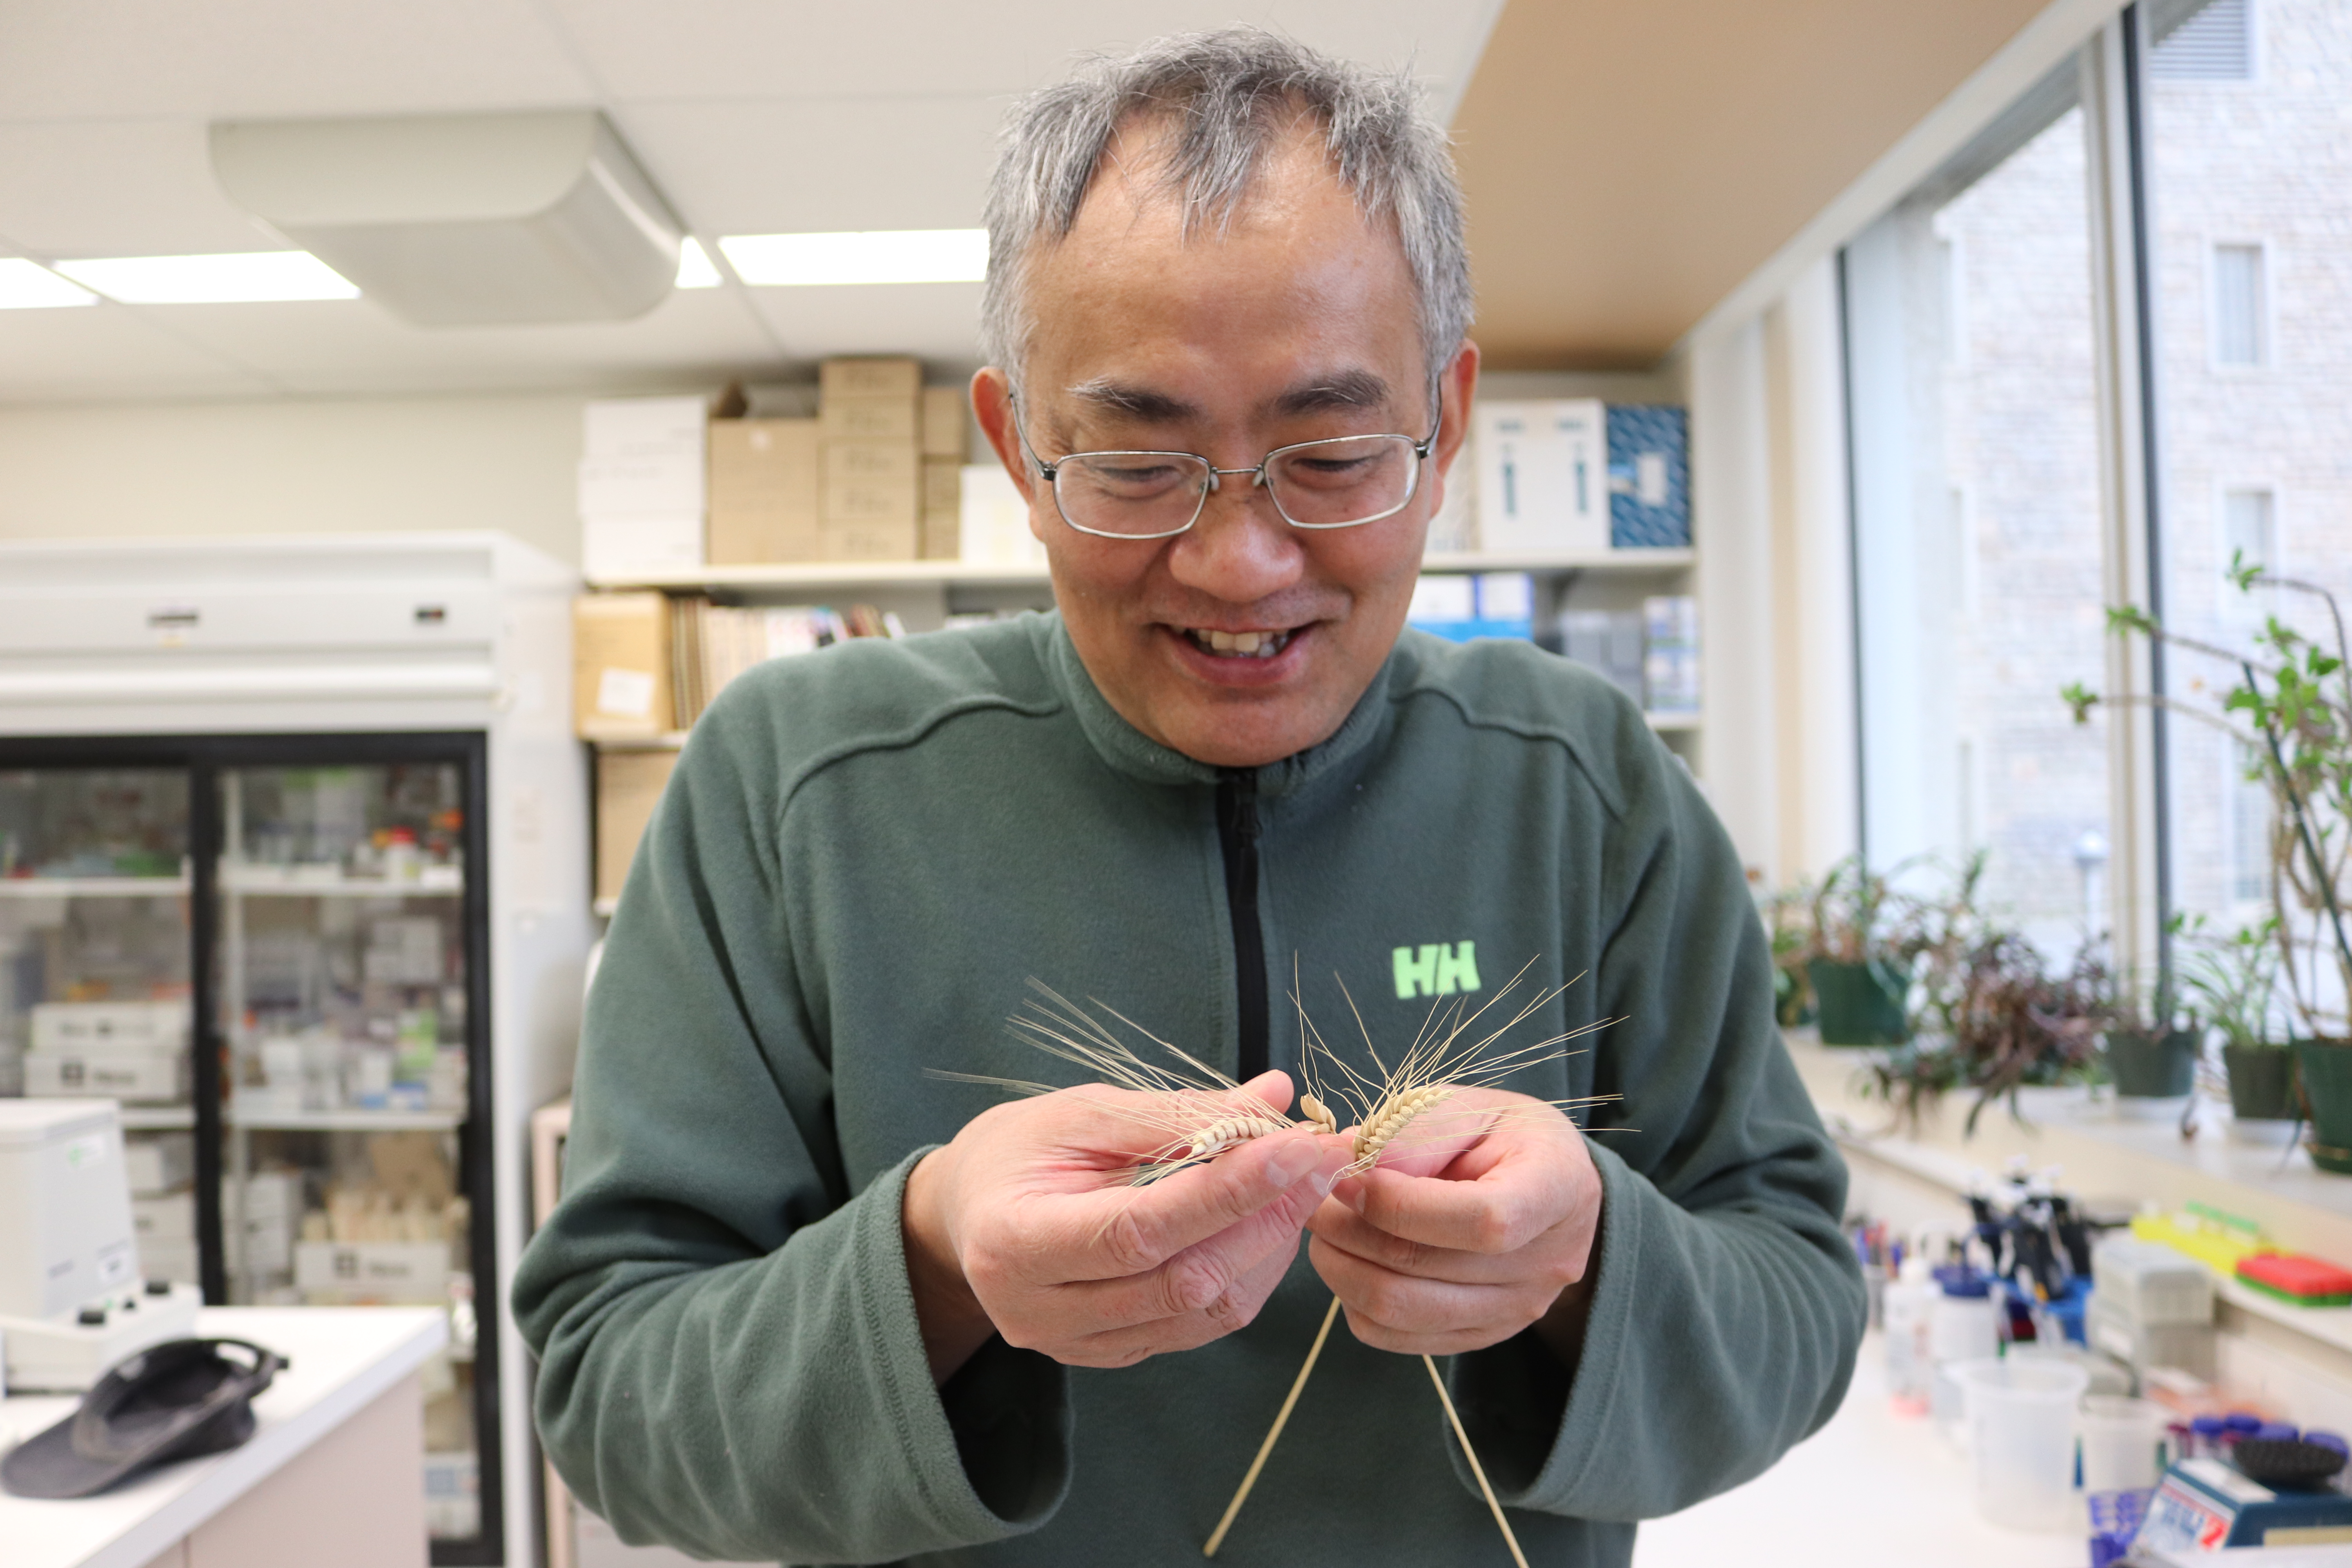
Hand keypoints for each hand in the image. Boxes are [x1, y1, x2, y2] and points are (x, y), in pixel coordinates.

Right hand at [903, 1072, 1351, 1379]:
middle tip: (1319, 1156)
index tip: (1297, 1145)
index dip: (1227, 1190)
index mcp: (1014, 1244)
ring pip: (1203, 1313)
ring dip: (1267, 1247)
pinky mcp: (1111, 1355)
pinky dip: (1246, 1273)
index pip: (1140, 1229)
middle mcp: (1040, 1314)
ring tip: (1299, 1183)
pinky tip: (1265, 1222)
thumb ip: (1173, 1113)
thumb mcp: (1080, 1112)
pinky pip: (1199, 1327)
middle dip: (1265, 1216)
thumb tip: (1274, 1099)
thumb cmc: (1020, 1149)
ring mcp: (1076, 1346)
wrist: (969, 1212)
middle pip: (1182, 1280)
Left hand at [1305, 1088, 1601, 1360]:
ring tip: (1322, 1227)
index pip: (1483, 1221)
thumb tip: (1350, 1162)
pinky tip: (1348, 1259)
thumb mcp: (1471, 1108)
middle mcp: (1546, 1264)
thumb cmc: (1506, 1135)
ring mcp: (1515, 1311)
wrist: (1550, 1186)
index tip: (1347, 1177)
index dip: (1402, 1205)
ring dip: (1341, 1268)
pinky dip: (1355, 1302)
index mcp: (1556, 1190)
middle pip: (1427, 1269)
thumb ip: (1416, 1133)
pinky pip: (1397, 1337)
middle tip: (1310, 1197)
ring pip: (1402, 1311)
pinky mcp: (1481, 1336)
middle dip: (1349, 1231)